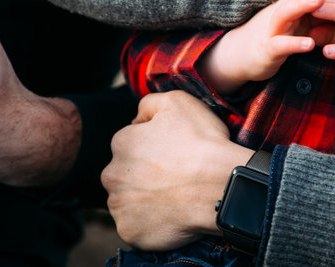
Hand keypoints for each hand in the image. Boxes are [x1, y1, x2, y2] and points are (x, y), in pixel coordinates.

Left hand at [101, 91, 251, 249]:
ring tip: (174, 196)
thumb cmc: (202, 143)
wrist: (222, 186)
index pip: (129, 144)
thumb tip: (137, 118)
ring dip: (143, 199)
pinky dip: (149, 223)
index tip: (171, 154)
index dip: (152, 148)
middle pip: (124, 174)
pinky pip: (136, 227)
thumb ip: (149, 104)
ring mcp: (120, 206)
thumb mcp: (178, 102)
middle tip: (173, 177)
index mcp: (121, 143)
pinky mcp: (130, 232)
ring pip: (127, 201)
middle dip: (142, 175)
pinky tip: (170, 214)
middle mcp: (112, 175)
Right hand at [199, 0, 334, 93]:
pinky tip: (310, 44)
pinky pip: (281, 45)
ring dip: (303, 4)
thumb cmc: (276, 34)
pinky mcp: (268, 49)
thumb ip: (313, 8)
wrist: (242, 55)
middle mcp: (281, 10)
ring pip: (286, 12)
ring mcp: (273, 28)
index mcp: (291, 2)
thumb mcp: (297, 19)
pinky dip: (294, 44)